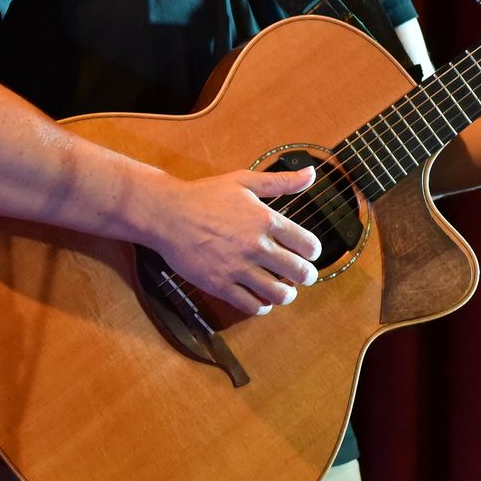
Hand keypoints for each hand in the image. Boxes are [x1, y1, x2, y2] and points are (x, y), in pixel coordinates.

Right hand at [147, 165, 321, 315]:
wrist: (167, 214)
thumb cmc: (204, 195)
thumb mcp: (244, 181)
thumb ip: (281, 181)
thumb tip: (311, 173)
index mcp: (265, 220)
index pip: (307, 244)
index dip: (313, 252)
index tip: (310, 254)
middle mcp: (255, 246)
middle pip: (298, 272)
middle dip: (307, 276)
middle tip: (305, 276)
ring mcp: (237, 267)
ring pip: (278, 294)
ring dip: (287, 295)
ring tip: (285, 292)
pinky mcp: (219, 284)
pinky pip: (250, 305)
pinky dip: (261, 307)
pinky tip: (261, 301)